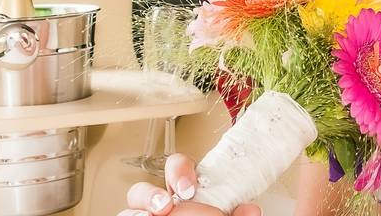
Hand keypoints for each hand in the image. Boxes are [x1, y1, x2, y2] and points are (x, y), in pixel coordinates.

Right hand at [120, 153, 261, 215]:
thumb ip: (235, 215)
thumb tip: (251, 210)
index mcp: (183, 194)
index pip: (176, 169)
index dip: (179, 171)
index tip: (188, 188)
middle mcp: (159, 206)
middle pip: (142, 190)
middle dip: (150, 195)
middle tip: (164, 206)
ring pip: (129, 211)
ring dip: (135, 212)